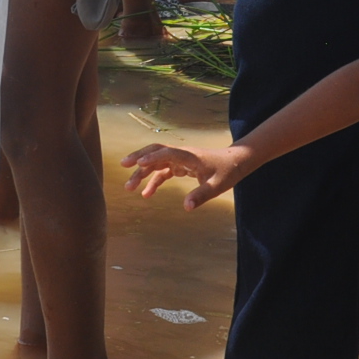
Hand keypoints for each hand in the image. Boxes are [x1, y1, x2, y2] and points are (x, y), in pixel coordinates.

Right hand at [121, 143, 244, 209]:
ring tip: (129, 187)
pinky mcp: (180, 166)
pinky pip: (162, 172)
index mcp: (189, 156)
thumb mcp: (216, 186)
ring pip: (156, 162)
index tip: (138, 164)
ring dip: (142, 172)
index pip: (167, 153)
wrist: (234, 162)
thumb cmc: (227, 172)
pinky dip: (153, 181)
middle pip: (155, 151)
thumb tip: (186, 208)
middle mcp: (181, 155)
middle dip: (139, 157)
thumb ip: (201, 196)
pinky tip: (146, 194)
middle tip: (124, 165)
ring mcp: (179, 159)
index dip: (153, 157)